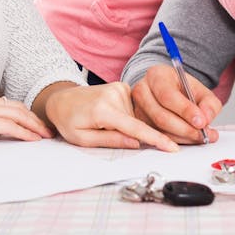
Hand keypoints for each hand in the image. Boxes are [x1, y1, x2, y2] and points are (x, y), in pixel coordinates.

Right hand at [0, 93, 52, 148]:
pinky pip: (8, 126)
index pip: (7, 104)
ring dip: (34, 126)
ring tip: (46, 136)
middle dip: (34, 119)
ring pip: (16, 115)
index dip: (24, 114)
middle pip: (16, 107)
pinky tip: (32, 139)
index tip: (35, 124)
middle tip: (48, 130)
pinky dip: (23, 132)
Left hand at [44, 82, 178, 151]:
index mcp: (103, 110)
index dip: (155, 139)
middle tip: (101, 131)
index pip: (134, 128)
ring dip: (123, 125)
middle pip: (134, 125)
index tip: (171, 147)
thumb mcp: (83, 139)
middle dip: (125, 135)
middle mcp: (113, 95)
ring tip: (101, 121)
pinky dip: (124, 116)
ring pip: (134, 118)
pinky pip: (131, 109)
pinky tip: (108, 114)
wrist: (62, 99)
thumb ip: (111, 141)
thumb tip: (136, 144)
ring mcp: (119, 88)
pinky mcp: (122, 86)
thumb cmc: (69, 120)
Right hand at [130, 65, 221, 144]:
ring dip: (183, 138)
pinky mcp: (140, 126)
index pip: (167, 96)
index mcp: (155, 76)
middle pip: (161, 116)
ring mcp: (138, 110)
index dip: (185, 110)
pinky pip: (157, 139)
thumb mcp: (199, 89)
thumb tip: (206, 118)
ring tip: (201, 137)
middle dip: (186, 129)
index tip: (202, 122)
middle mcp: (142, 92)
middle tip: (204, 134)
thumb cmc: (181, 89)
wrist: (168, 90)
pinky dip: (177, 142)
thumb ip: (208, 103)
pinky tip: (189, 139)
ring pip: (159, 130)